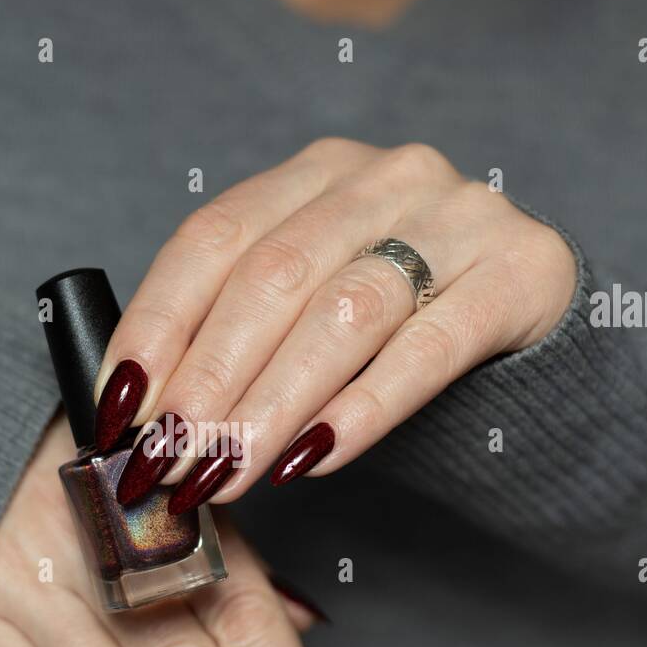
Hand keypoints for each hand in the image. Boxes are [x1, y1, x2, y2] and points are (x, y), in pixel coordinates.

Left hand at [92, 139, 576, 507]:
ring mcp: (459, 216)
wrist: (529, 303)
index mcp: (314, 174)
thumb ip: (240, 331)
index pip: (212, 239)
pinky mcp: (519, 273)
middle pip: (272, 278)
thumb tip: (142, 416)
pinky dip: (366, 406)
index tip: (118, 406)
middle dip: (208, 378)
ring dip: (273, 404)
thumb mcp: (311, 299)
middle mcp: (384, 177)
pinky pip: (430, 346)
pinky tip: (317, 457)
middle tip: (167, 459)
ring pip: (344, 312)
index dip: (155, 324)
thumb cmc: (396, 315)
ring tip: (227, 472)